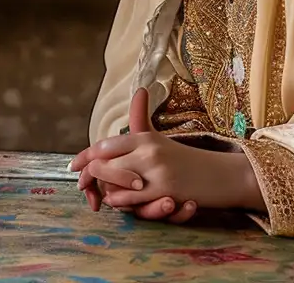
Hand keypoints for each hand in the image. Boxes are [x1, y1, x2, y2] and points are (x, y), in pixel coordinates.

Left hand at [70, 88, 261, 220]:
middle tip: (82, 186)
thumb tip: (140, 89)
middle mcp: (148, 150)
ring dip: (104, 192)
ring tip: (101, 196)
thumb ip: (143, 120)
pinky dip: (120, 203)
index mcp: (145, 137)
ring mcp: (155, 170)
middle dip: (88, 178)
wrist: (220, 175)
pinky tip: (120, 202)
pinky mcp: (164, 190)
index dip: (85, 157)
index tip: (73, 166)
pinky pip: (129, 200)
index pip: (104, 145)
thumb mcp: (161, 139)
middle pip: (102, 163)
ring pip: (112, 183)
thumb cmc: (185, 160)